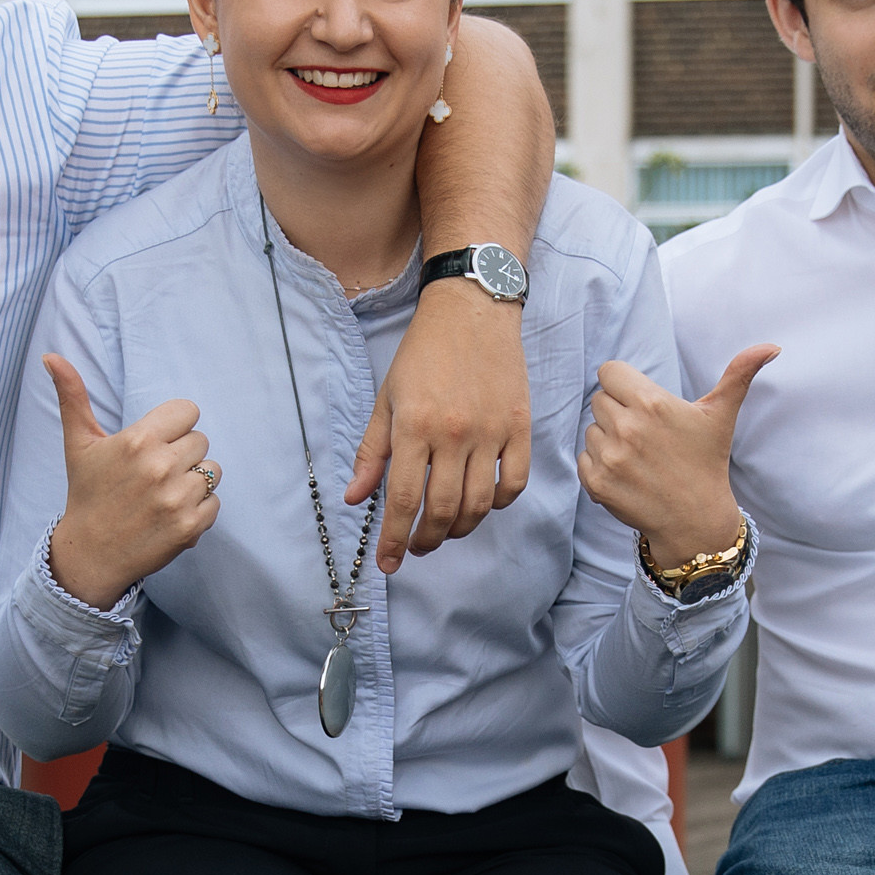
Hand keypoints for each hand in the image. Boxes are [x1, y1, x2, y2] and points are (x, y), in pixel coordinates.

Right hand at [40, 356, 218, 610]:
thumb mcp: (79, 444)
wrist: (90, 554)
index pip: (188, 411)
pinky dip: (199, 510)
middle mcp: (161, 467)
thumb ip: (72, 396)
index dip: (173, 426)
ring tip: (163, 495)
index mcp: (139, 440)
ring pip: (212, 471)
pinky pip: (215, 503)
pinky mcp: (190, 527)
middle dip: (181, 454)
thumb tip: (50, 356)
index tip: (155, 443)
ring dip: (193, 482)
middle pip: (201, 440)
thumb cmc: (87, 494)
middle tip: (153, 475)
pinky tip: (170, 515)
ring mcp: (177, 499)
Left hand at [350, 277, 532, 566]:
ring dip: (460, 528)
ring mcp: (491, 431)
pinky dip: (497, 503)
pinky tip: (482, 503)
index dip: (394, 538)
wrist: (471, 311)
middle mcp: (454, 433)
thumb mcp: (386, 399)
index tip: (388, 563)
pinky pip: (513, 482)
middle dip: (426, 539)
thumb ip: (371, 452)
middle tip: (417, 547)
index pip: (402, 499)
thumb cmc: (423, 354)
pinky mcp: (519, 426)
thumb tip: (355, 498)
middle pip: (443, 509)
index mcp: (414, 426)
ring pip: (479, 503)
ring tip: (446, 530)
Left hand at [582, 344, 774, 567]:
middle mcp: (627, 427)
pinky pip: (584, 457)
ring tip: (638, 456)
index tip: (641, 402)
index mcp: (652, 403)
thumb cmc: (707, 462)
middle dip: (618, 411)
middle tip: (646, 434)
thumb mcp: (720, 416)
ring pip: (592, 429)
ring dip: (608, 439)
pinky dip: (600, 465)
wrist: (695, 520)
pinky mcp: (597, 483)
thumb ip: (739, 375)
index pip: (609, 371)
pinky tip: (627, 474)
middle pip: (599, 399)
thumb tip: (771, 346)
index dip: (624, 384)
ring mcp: (610, 457)